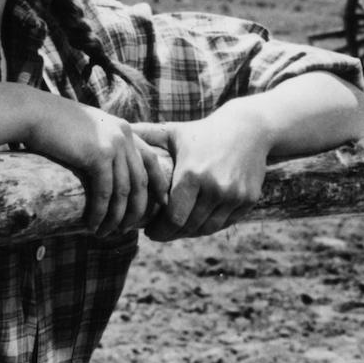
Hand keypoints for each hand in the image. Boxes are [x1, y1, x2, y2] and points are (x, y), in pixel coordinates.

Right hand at [25, 95, 168, 236]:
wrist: (33, 112)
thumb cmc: (53, 122)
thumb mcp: (87, 128)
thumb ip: (101, 142)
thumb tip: (104, 167)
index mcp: (123, 128)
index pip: (151, 158)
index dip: (158, 183)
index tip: (160, 203)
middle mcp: (123, 136)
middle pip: (141, 181)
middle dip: (137, 209)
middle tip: (128, 229)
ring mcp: (112, 145)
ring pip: (124, 192)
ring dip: (117, 217)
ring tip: (107, 233)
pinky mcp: (97, 155)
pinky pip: (105, 193)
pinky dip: (101, 213)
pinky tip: (93, 225)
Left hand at [132, 100, 271, 240]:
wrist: (249, 128)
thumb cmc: (203, 132)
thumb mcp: (173, 132)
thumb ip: (145, 135)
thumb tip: (114, 128)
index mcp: (192, 173)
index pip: (173, 217)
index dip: (159, 230)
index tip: (148, 231)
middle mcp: (215, 187)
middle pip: (188, 227)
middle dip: (170, 235)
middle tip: (158, 234)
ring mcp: (234, 195)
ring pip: (207, 228)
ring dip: (189, 233)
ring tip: (175, 230)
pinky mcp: (248, 200)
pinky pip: (224, 223)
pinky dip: (208, 226)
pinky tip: (196, 223)